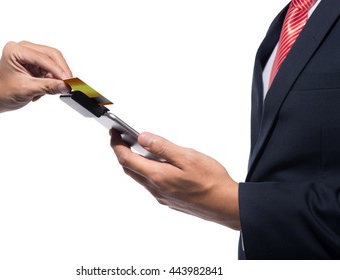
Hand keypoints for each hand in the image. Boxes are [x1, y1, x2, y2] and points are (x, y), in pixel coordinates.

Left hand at [0, 41, 71, 112]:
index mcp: (15, 50)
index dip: (58, 70)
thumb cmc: (4, 92)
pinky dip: (52, 79)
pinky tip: (44, 88)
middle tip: (69, 83)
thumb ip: (48, 87)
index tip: (68, 81)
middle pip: (51, 55)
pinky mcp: (35, 61)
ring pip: (53, 61)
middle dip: (61, 70)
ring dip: (56, 76)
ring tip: (51, 89)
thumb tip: (66, 86)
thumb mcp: (27, 90)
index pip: (43, 57)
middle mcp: (23, 48)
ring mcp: (30, 53)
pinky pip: (51, 67)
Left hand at [110, 130, 239, 229]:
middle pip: (130, 169)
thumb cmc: (211, 181)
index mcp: (157, 176)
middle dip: (121, 152)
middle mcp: (156, 189)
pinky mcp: (169, 200)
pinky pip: (151, 184)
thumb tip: (142, 138)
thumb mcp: (187, 157)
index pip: (126, 159)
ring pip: (140, 177)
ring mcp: (162, 196)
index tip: (113, 132)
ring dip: (134, 162)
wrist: (226, 205)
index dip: (116, 145)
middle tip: (120, 138)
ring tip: (137, 147)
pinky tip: (157, 164)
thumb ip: (162, 147)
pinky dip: (147, 171)